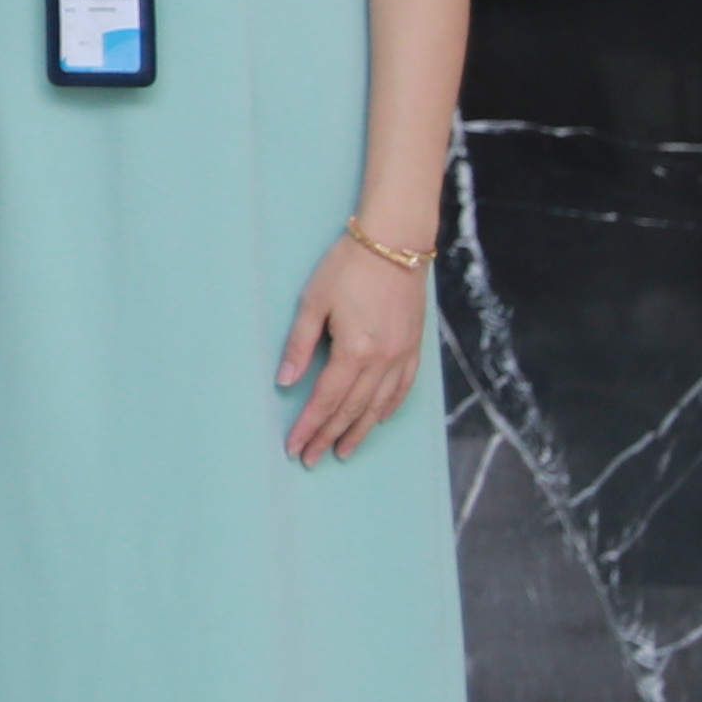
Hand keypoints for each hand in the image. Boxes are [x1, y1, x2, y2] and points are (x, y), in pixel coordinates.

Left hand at [276, 228, 428, 463]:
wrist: (396, 243)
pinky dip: (388, 408)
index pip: (326, 400)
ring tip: (343, 451)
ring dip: (359, 431)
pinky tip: (376, 419)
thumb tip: (286, 382)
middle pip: (352, 409)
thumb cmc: (348, 267)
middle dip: (329, 436)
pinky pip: (403, 387)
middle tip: (311, 458)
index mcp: (354, 350)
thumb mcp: (313, 302)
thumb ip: (300, 345)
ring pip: (379, 405)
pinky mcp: (415, 346)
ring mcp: (402, 355)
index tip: (295, 447)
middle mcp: (382, 360)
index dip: (309, 427)